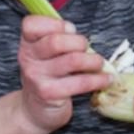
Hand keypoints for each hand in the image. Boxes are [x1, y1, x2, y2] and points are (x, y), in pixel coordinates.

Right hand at [17, 16, 110, 133]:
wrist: (36, 110)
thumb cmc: (48, 76)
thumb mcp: (46, 54)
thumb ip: (58, 38)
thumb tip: (76, 33)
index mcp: (27, 43)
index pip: (32, 24)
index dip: (56, 23)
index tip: (70, 30)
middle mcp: (28, 58)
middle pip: (56, 41)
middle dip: (79, 43)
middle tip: (87, 49)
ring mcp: (36, 77)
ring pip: (73, 60)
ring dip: (93, 61)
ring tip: (99, 64)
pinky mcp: (49, 93)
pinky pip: (80, 82)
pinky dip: (98, 80)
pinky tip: (106, 79)